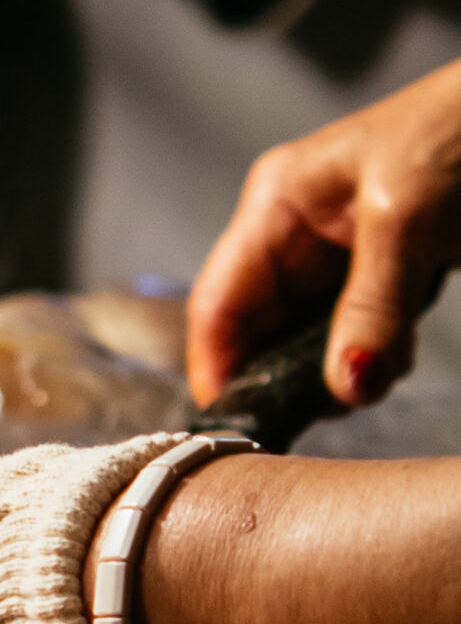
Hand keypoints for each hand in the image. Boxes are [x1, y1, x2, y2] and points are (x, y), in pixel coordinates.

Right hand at [186, 62, 460, 407]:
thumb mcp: (408, 221)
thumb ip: (373, 309)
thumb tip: (347, 386)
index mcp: (277, 203)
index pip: (218, 301)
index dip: (215, 365)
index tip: (235, 419)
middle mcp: (296, 232)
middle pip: (259, 328)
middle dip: (286, 374)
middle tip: (325, 407)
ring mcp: (339, 254)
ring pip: (309, 338)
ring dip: (339, 369)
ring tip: (378, 375)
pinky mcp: (382, 270)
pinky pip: (358, 332)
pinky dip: (375, 356)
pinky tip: (395, 358)